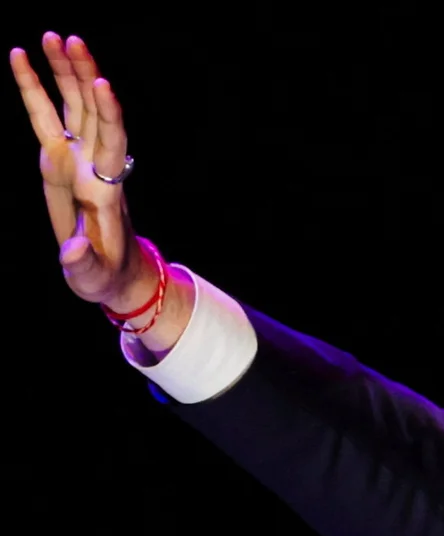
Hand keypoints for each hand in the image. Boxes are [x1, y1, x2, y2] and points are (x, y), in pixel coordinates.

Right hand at [11, 32, 148, 311]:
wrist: (112, 271)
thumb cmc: (104, 276)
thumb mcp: (93, 278)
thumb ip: (83, 265)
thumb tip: (71, 252)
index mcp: (105, 188)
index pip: (111, 142)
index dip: (108, 114)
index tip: (102, 83)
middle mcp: (94, 165)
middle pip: (92, 112)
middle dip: (83, 77)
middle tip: (72, 40)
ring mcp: (76, 158)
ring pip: (73, 106)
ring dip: (64, 71)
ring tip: (52, 35)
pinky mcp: (58, 159)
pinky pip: (45, 116)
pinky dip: (34, 88)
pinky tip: (18, 55)